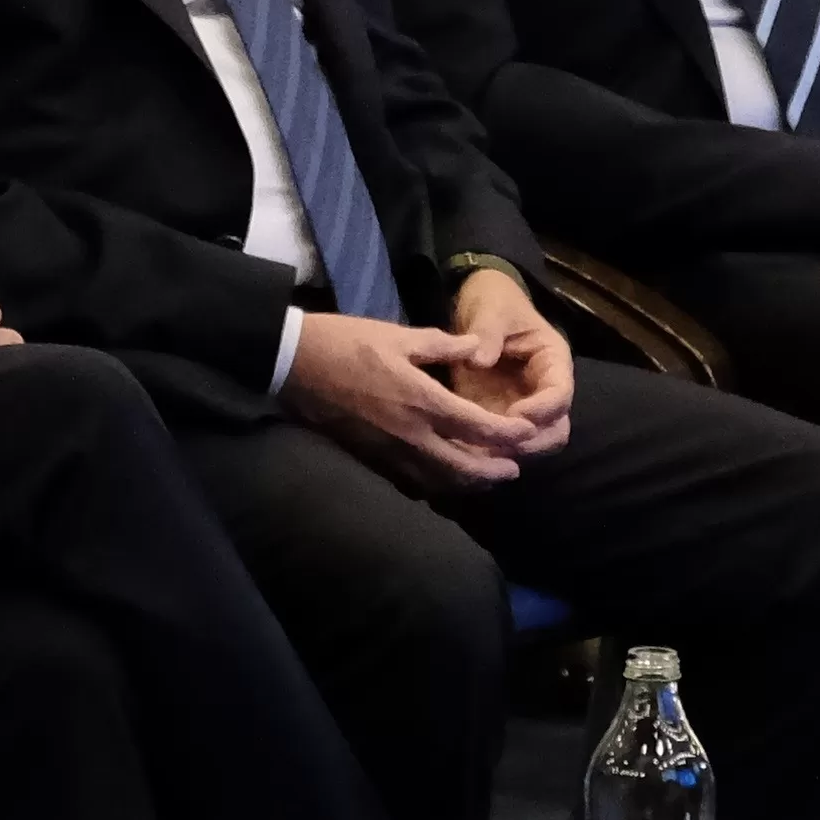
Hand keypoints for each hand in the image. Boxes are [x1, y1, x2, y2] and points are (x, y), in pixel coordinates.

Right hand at [280, 309, 538, 482]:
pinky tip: (444, 477)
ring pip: (439, 481)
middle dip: (494, 471)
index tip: (526, 434)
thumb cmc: (346, 342)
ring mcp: (389, 452)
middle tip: (514, 469)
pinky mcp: (371, 458)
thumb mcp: (398, 335)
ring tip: (486, 477)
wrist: (293, 364)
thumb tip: (475, 348)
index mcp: (423, 401)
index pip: (478, 428)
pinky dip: (436, 483)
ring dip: (468, 482)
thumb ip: (443, 346)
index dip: (508, 435)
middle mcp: (411, 435)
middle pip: (464, 468)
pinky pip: (412, 481)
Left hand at [436, 269, 576, 446]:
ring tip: (481, 452)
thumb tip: (478, 361)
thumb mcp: (491, 310)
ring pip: (531, 444)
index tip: (516, 414)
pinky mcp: (496, 417)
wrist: (476, 310)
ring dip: (510, 451)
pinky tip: (465, 454)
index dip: (544, 409)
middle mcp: (543, 392)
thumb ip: (487, 332)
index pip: (560, 394)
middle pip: (555, 430)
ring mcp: (522, 408)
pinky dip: (487, 453)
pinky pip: (499, 444)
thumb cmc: (493, 304)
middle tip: (499, 443)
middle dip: (532, 441)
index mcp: (552, 362)